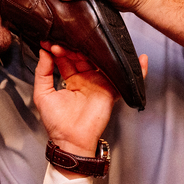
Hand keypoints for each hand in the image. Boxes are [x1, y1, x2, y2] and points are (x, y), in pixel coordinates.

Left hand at [34, 42, 145, 161]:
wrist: (71, 140)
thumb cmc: (57, 123)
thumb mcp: (42, 94)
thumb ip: (42, 72)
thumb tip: (43, 53)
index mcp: (70, 80)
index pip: (65, 58)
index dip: (58, 49)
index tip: (50, 42)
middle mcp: (85, 80)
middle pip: (82, 56)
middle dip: (72, 47)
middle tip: (63, 42)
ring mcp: (99, 83)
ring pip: (100, 62)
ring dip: (94, 51)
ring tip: (83, 43)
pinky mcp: (111, 90)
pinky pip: (124, 79)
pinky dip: (137, 70)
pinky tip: (141, 59)